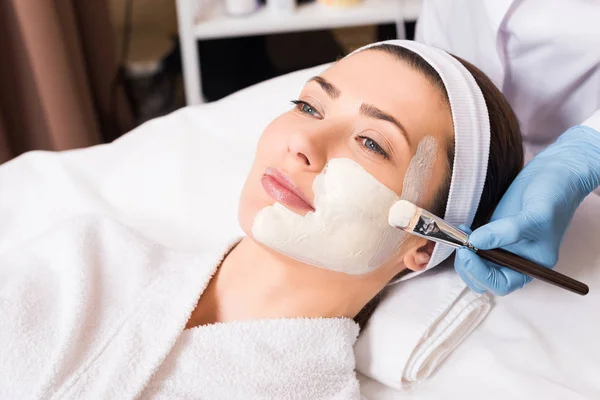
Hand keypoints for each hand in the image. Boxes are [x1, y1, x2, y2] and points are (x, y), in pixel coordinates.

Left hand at [454, 125, 599, 294]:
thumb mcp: (534, 216)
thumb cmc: (554, 195)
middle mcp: (516, 261)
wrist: (555, 172)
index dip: (481, 273)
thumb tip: (475, 242)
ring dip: (464, 254)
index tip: (468, 251)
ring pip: (476, 264)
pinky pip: (474, 246)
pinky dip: (465, 241)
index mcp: (531, 266)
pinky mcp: (494, 233)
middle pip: (483, 279)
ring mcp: (504, 247)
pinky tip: (463, 226)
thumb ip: (506, 232)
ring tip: (461, 233)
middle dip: (468, 265)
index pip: (501, 284)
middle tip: (461, 243)